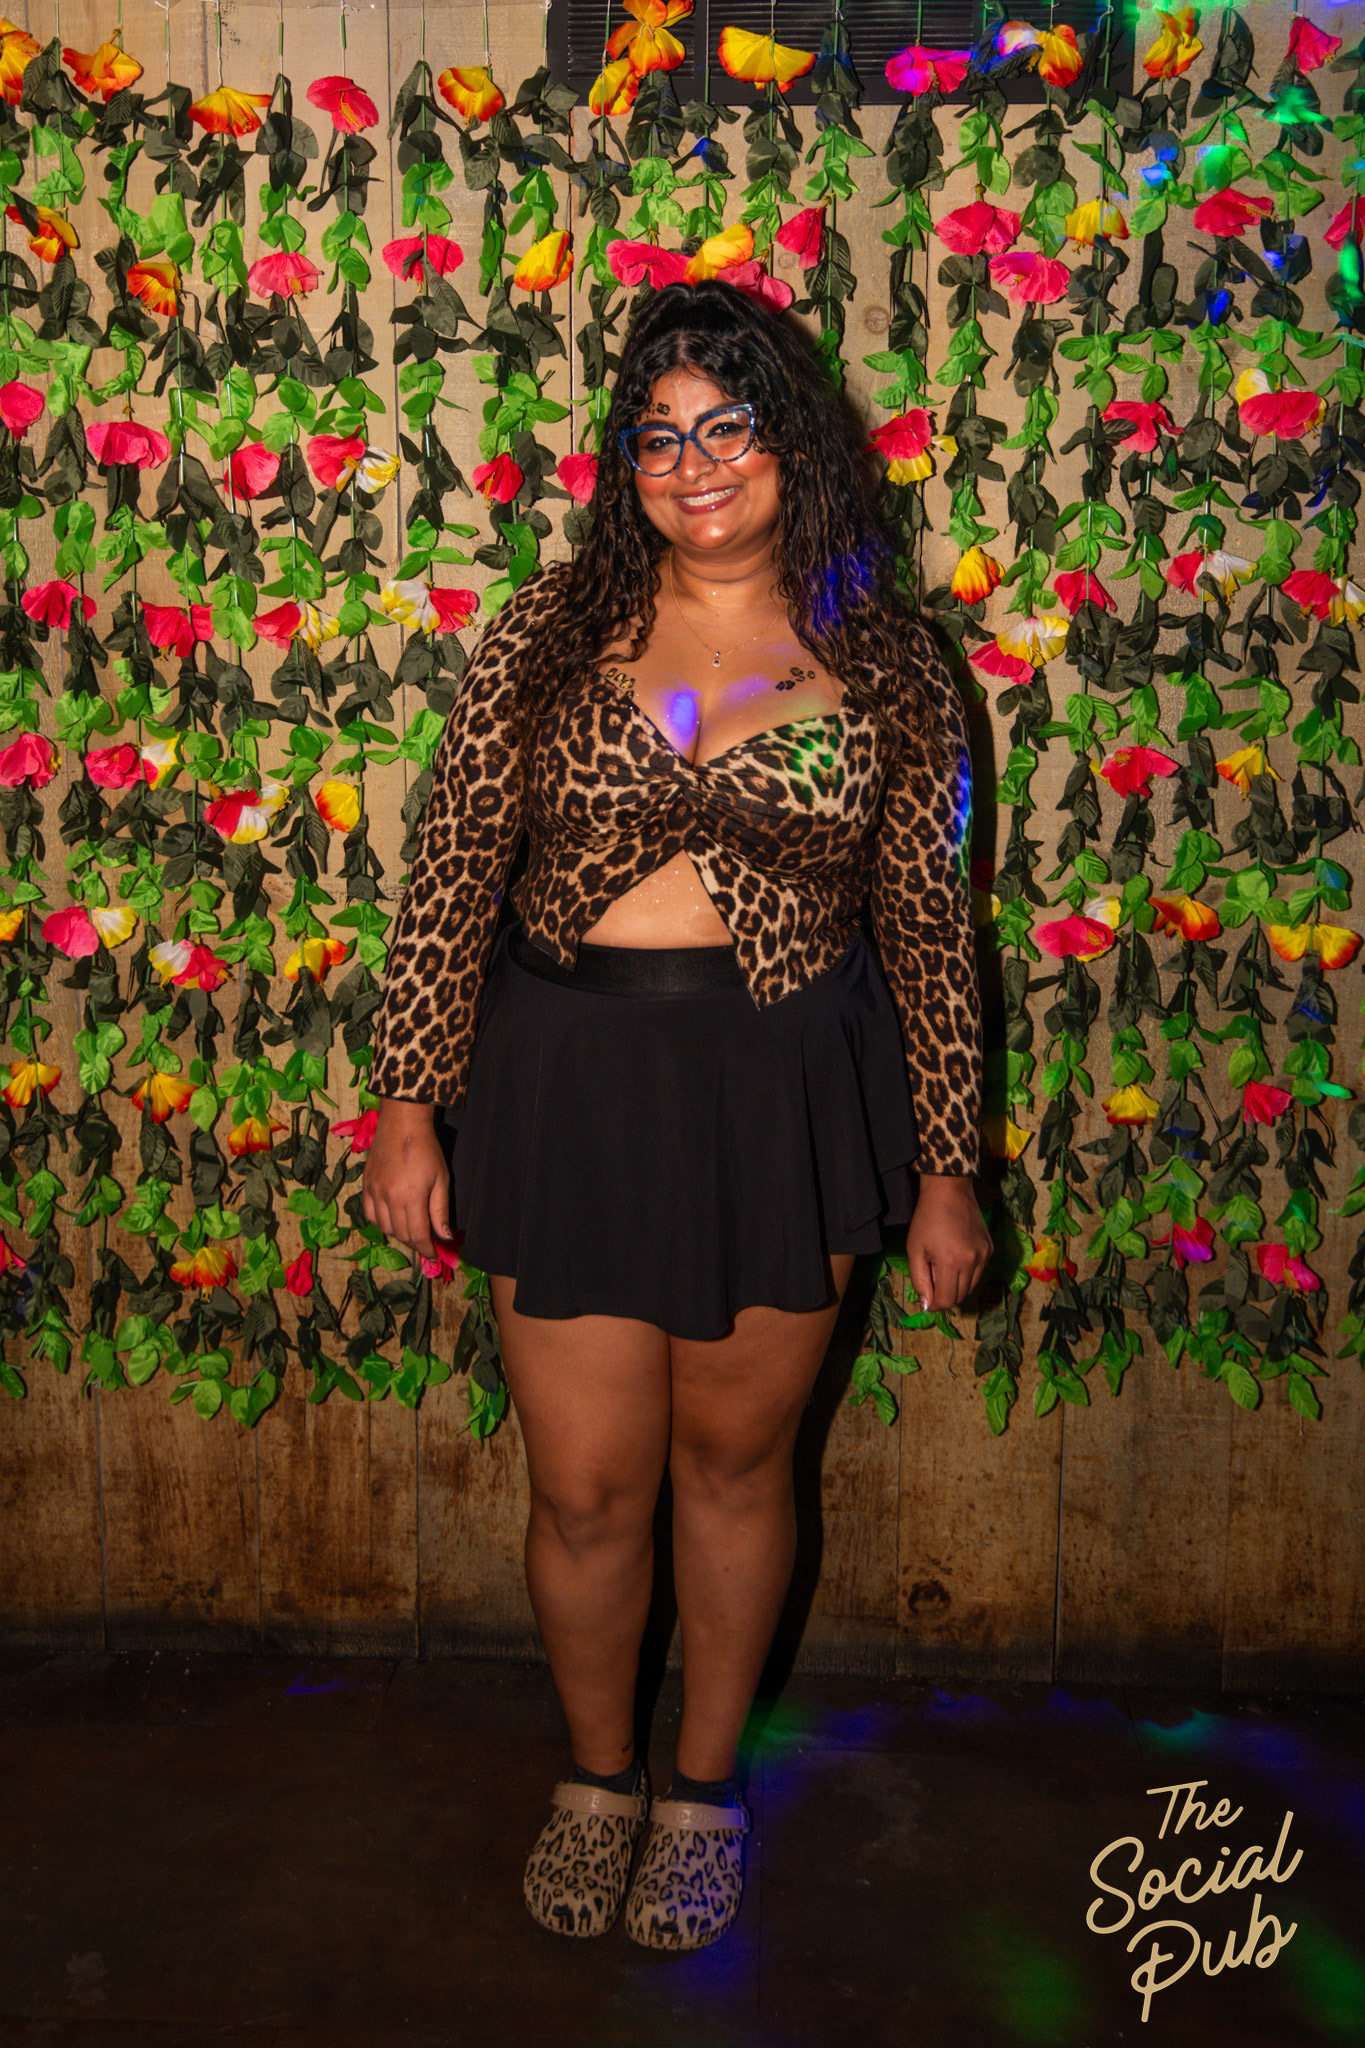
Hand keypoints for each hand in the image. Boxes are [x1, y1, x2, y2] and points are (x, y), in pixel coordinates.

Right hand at [361, 1100, 452, 1262]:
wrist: (401, 1123)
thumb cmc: (427, 1149)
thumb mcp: (441, 1179)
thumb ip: (440, 1210)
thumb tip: (443, 1236)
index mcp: (410, 1197)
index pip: (417, 1235)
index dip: (426, 1249)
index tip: (433, 1255)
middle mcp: (389, 1198)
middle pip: (400, 1234)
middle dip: (415, 1243)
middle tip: (425, 1243)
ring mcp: (374, 1192)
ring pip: (384, 1227)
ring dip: (398, 1234)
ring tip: (411, 1231)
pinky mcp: (365, 1185)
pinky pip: (370, 1214)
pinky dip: (381, 1223)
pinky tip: (391, 1220)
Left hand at [906, 1175, 991, 1313]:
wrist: (949, 1191)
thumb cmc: (927, 1219)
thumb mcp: (915, 1249)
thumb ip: (920, 1280)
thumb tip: (928, 1305)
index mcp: (951, 1263)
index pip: (947, 1300)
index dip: (935, 1304)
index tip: (927, 1297)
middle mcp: (972, 1262)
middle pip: (960, 1296)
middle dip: (945, 1294)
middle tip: (933, 1276)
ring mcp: (985, 1255)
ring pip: (971, 1286)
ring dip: (956, 1284)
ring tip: (943, 1265)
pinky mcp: (990, 1249)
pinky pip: (979, 1272)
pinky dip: (967, 1273)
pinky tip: (956, 1257)